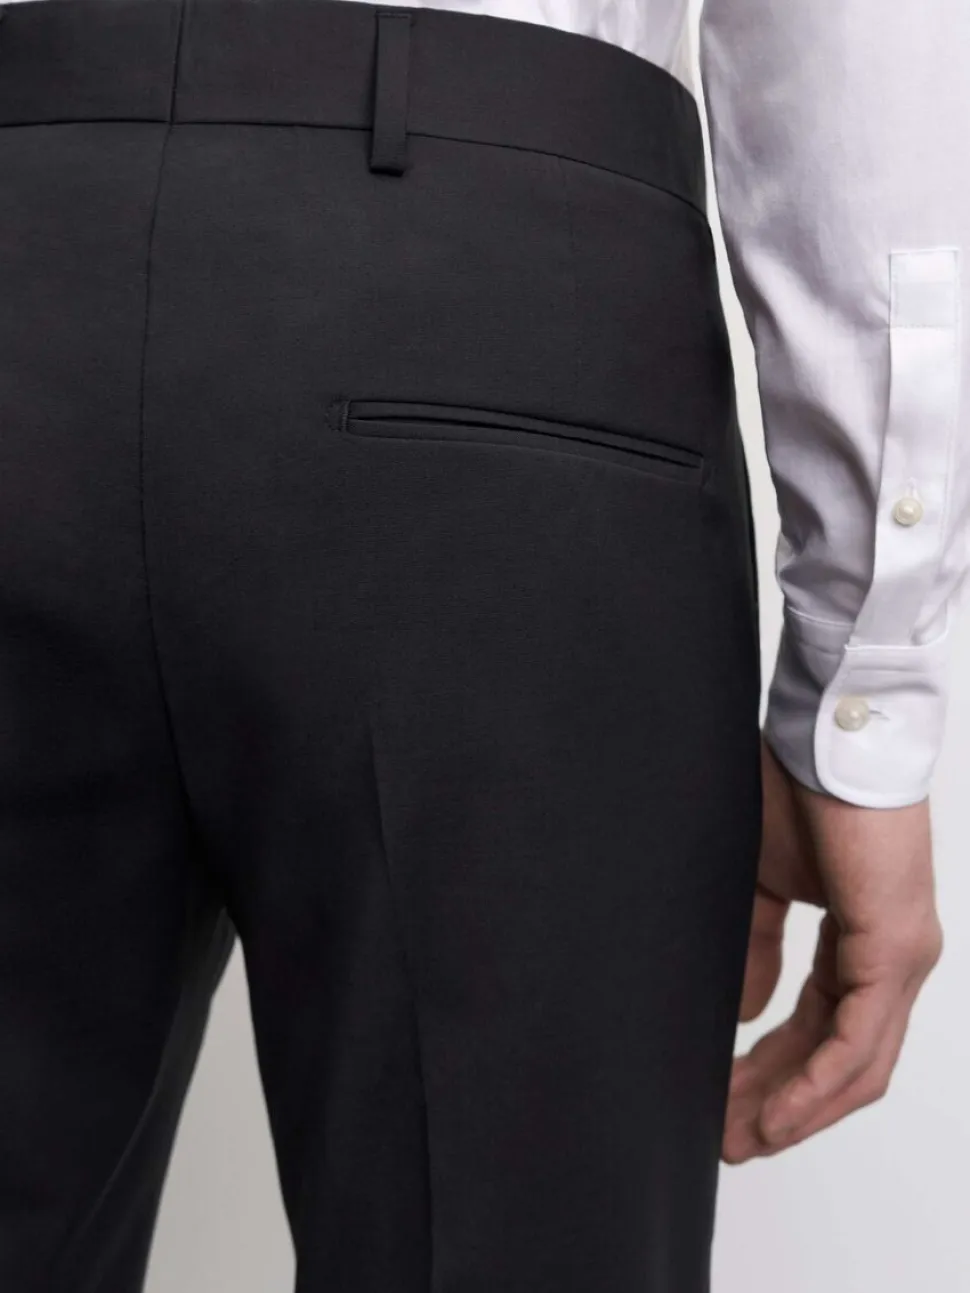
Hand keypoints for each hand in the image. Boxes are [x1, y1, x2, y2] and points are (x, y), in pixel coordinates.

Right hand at [722, 736, 943, 1162]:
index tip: (725, 1107)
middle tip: (727, 1142)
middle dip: (780, 1107)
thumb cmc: (797, 794)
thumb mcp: (763, 886)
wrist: (827, 737)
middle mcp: (896, 961)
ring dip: (796, 1110)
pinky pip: (858, 1040)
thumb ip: (759, 950)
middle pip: (841, 1064)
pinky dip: (817, 1085)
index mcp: (866, 945)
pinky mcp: (895, 948)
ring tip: (741, 1139)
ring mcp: (903, 959)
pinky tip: (777, 1114)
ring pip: (856, 1066)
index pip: (822, 1032)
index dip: (774, 1077)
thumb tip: (751, 1015)